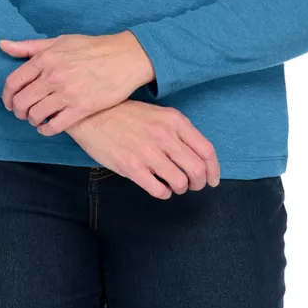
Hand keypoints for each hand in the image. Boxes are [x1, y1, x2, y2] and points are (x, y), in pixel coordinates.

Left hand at [0, 31, 152, 134]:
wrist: (125, 57)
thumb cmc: (92, 47)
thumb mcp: (59, 41)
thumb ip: (29, 46)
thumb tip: (2, 45)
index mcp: (46, 58)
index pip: (13, 81)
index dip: (7, 95)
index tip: (10, 102)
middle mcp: (53, 76)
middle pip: (22, 101)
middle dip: (18, 111)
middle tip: (22, 113)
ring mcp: (67, 93)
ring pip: (36, 115)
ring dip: (32, 120)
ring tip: (37, 118)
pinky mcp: (82, 108)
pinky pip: (54, 126)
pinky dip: (46, 130)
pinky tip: (47, 127)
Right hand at [66, 99, 220, 198]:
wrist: (94, 115)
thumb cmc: (127, 115)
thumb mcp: (158, 114)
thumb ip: (179, 132)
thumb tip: (197, 157)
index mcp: (174, 120)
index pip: (206, 150)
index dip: (214, 170)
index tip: (213, 179)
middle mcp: (165, 135)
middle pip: (197, 169)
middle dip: (199, 183)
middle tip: (193, 185)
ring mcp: (148, 152)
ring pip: (180, 182)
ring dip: (180, 188)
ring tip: (173, 184)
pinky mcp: (132, 167)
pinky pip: (160, 191)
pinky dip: (164, 193)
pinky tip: (158, 186)